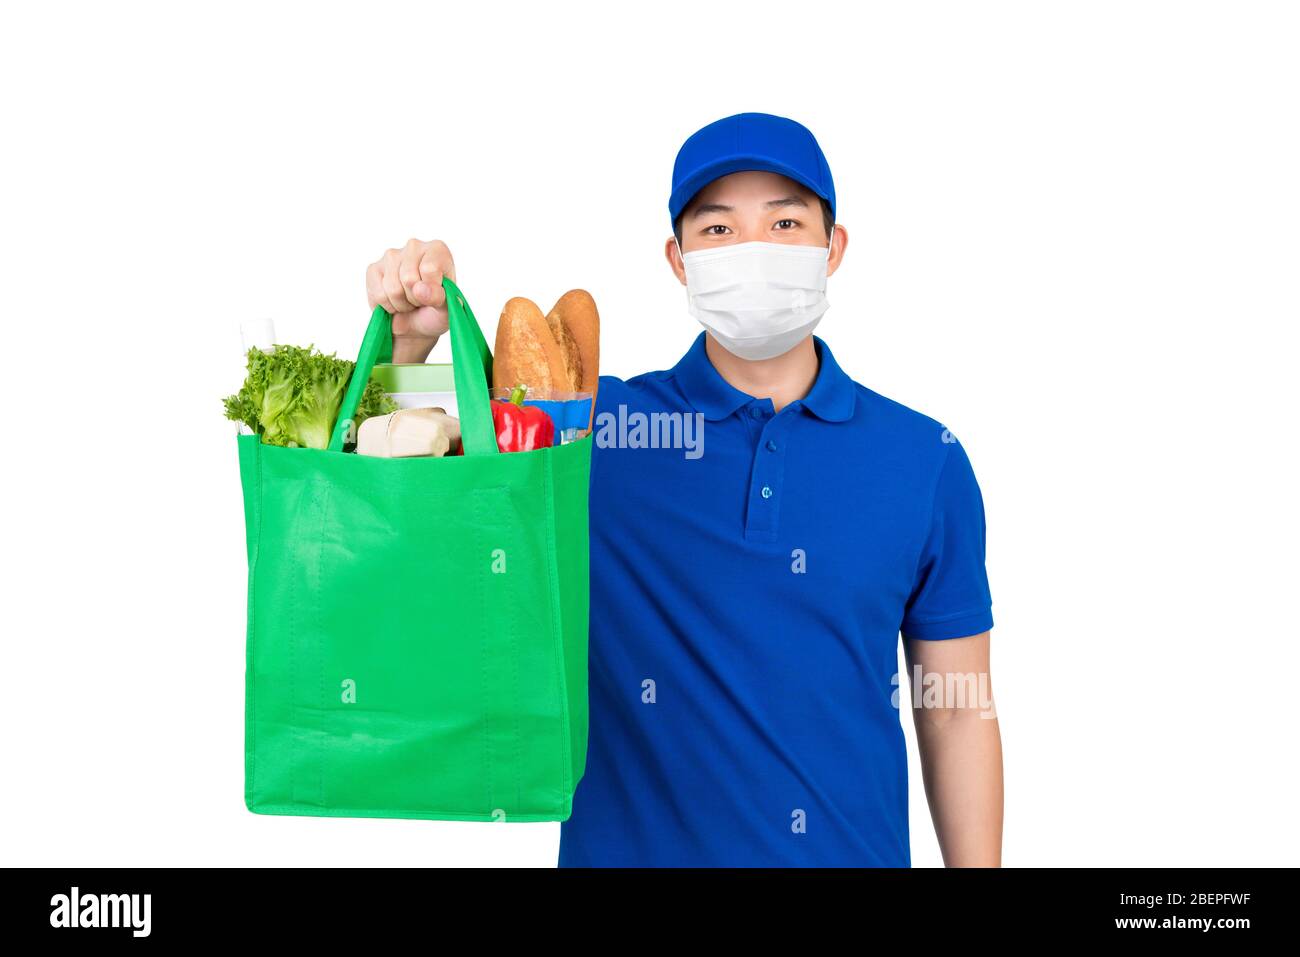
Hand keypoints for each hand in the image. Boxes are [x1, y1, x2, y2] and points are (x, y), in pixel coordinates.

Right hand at [365, 238, 455, 362]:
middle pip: (409, 278)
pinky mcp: (373, 269)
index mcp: (437, 249)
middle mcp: (414, 246)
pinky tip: (394, 300)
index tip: (435, 295)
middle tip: (420, 300)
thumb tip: (419, 289)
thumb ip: (439, 297)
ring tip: (408, 300)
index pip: (430, 269)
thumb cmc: (435, 311)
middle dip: (415, 299)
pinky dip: (387, 306)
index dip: (431, 291)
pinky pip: (378, 294)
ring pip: (393, 289)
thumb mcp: (446, 309)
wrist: (416, 322)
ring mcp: (391, 256)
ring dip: (401, 304)